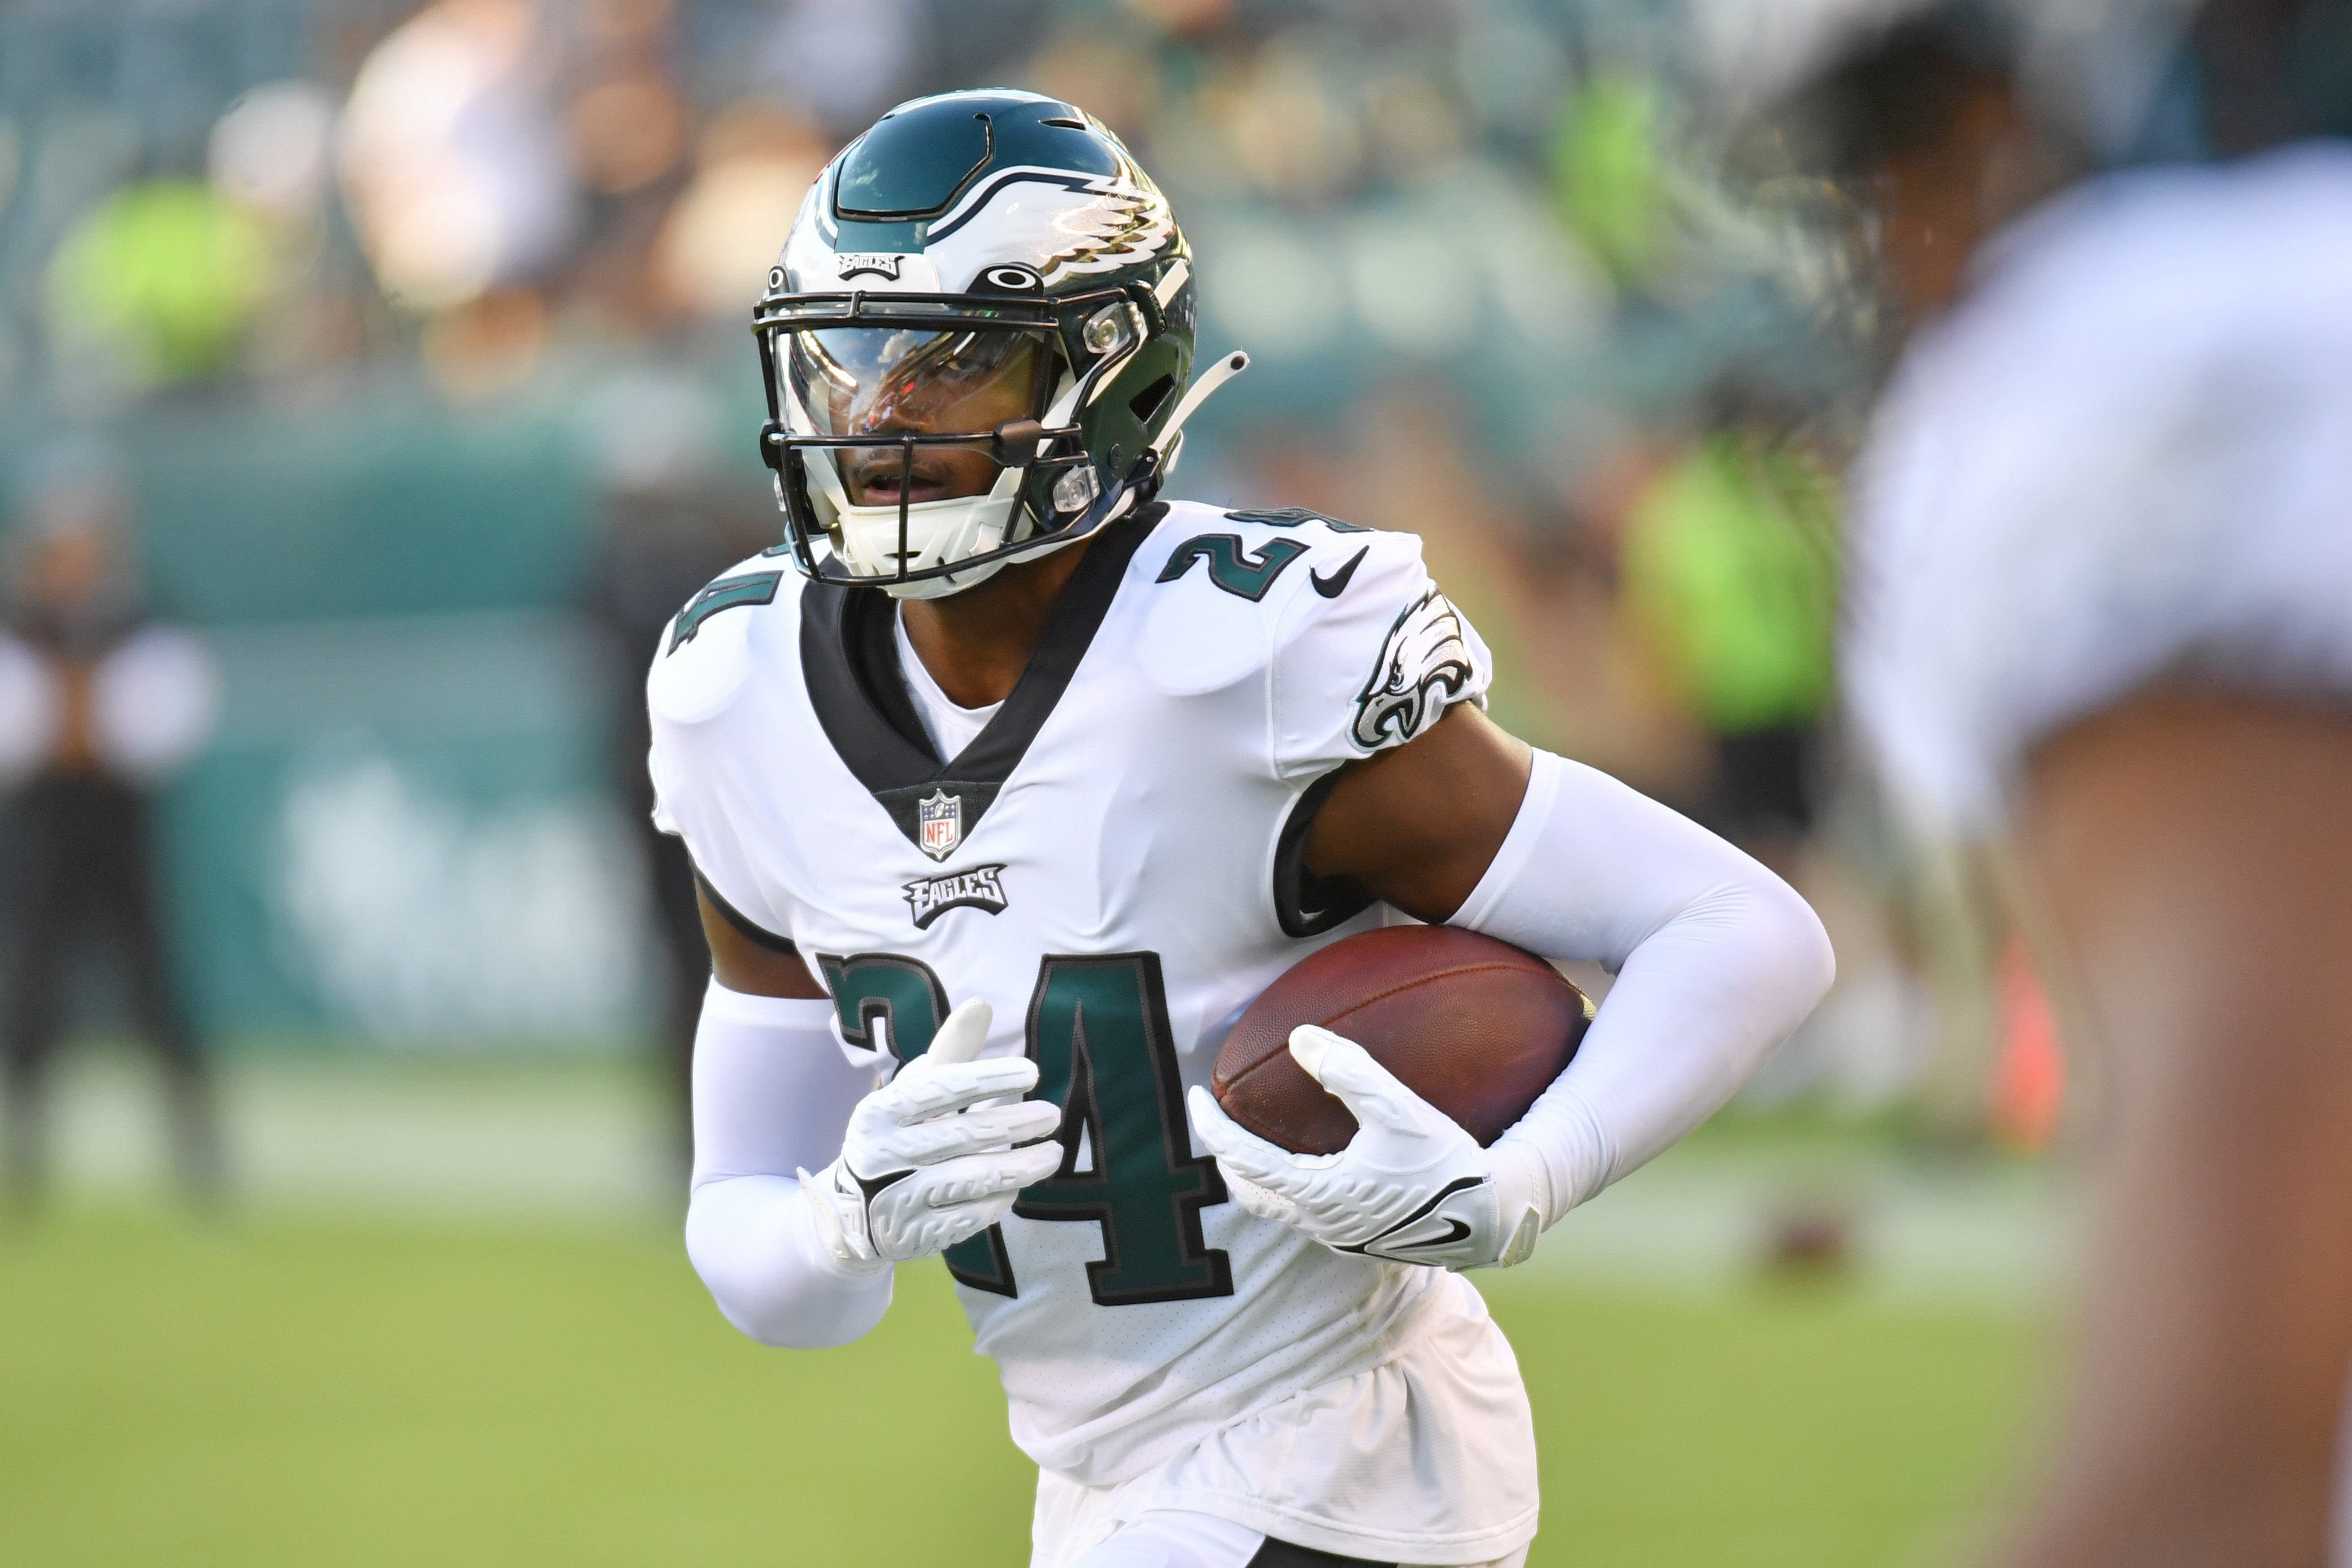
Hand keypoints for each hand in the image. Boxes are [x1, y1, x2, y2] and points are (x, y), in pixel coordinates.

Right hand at [800, 999, 1063, 1271]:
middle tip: (1053, 1114)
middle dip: (1014, 1124)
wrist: (851, 1213)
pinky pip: (970, 1218)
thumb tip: (982, 1004)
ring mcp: (896, 1201)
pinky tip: (1015, 1186)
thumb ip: (951, 1052)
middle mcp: (882, 1156)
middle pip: (960, 1137)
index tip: (1032, 1072)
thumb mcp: (913, 1091)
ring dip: (1020, 1167)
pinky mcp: (915, 1237)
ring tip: (1054, 1154)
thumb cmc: (896, 1134)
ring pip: (971, 1182)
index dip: (987, 1079)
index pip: (938, 1090)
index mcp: (877, 1112)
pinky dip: (998, 1200)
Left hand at [1187, 1025, 1541, 1270]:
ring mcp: (1340, 1235)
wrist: (1492, 1218)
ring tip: (1251, 1141)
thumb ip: (1349, 1071)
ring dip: (1255, 1175)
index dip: (1210, 1126)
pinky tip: (1310, 1163)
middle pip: (1249, 1192)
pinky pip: (1305, 1213)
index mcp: (1318, 1193)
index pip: (1241, 1158)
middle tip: (1216, 1119)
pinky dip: (1288, 1186)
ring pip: (1276, 1208)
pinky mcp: (1361, 1238)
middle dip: (1224, 1156)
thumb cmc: (1446, 1164)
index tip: (1194, 1095)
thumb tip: (1301, 1037)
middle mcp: (1321, 1223)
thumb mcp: (1399, 1109)